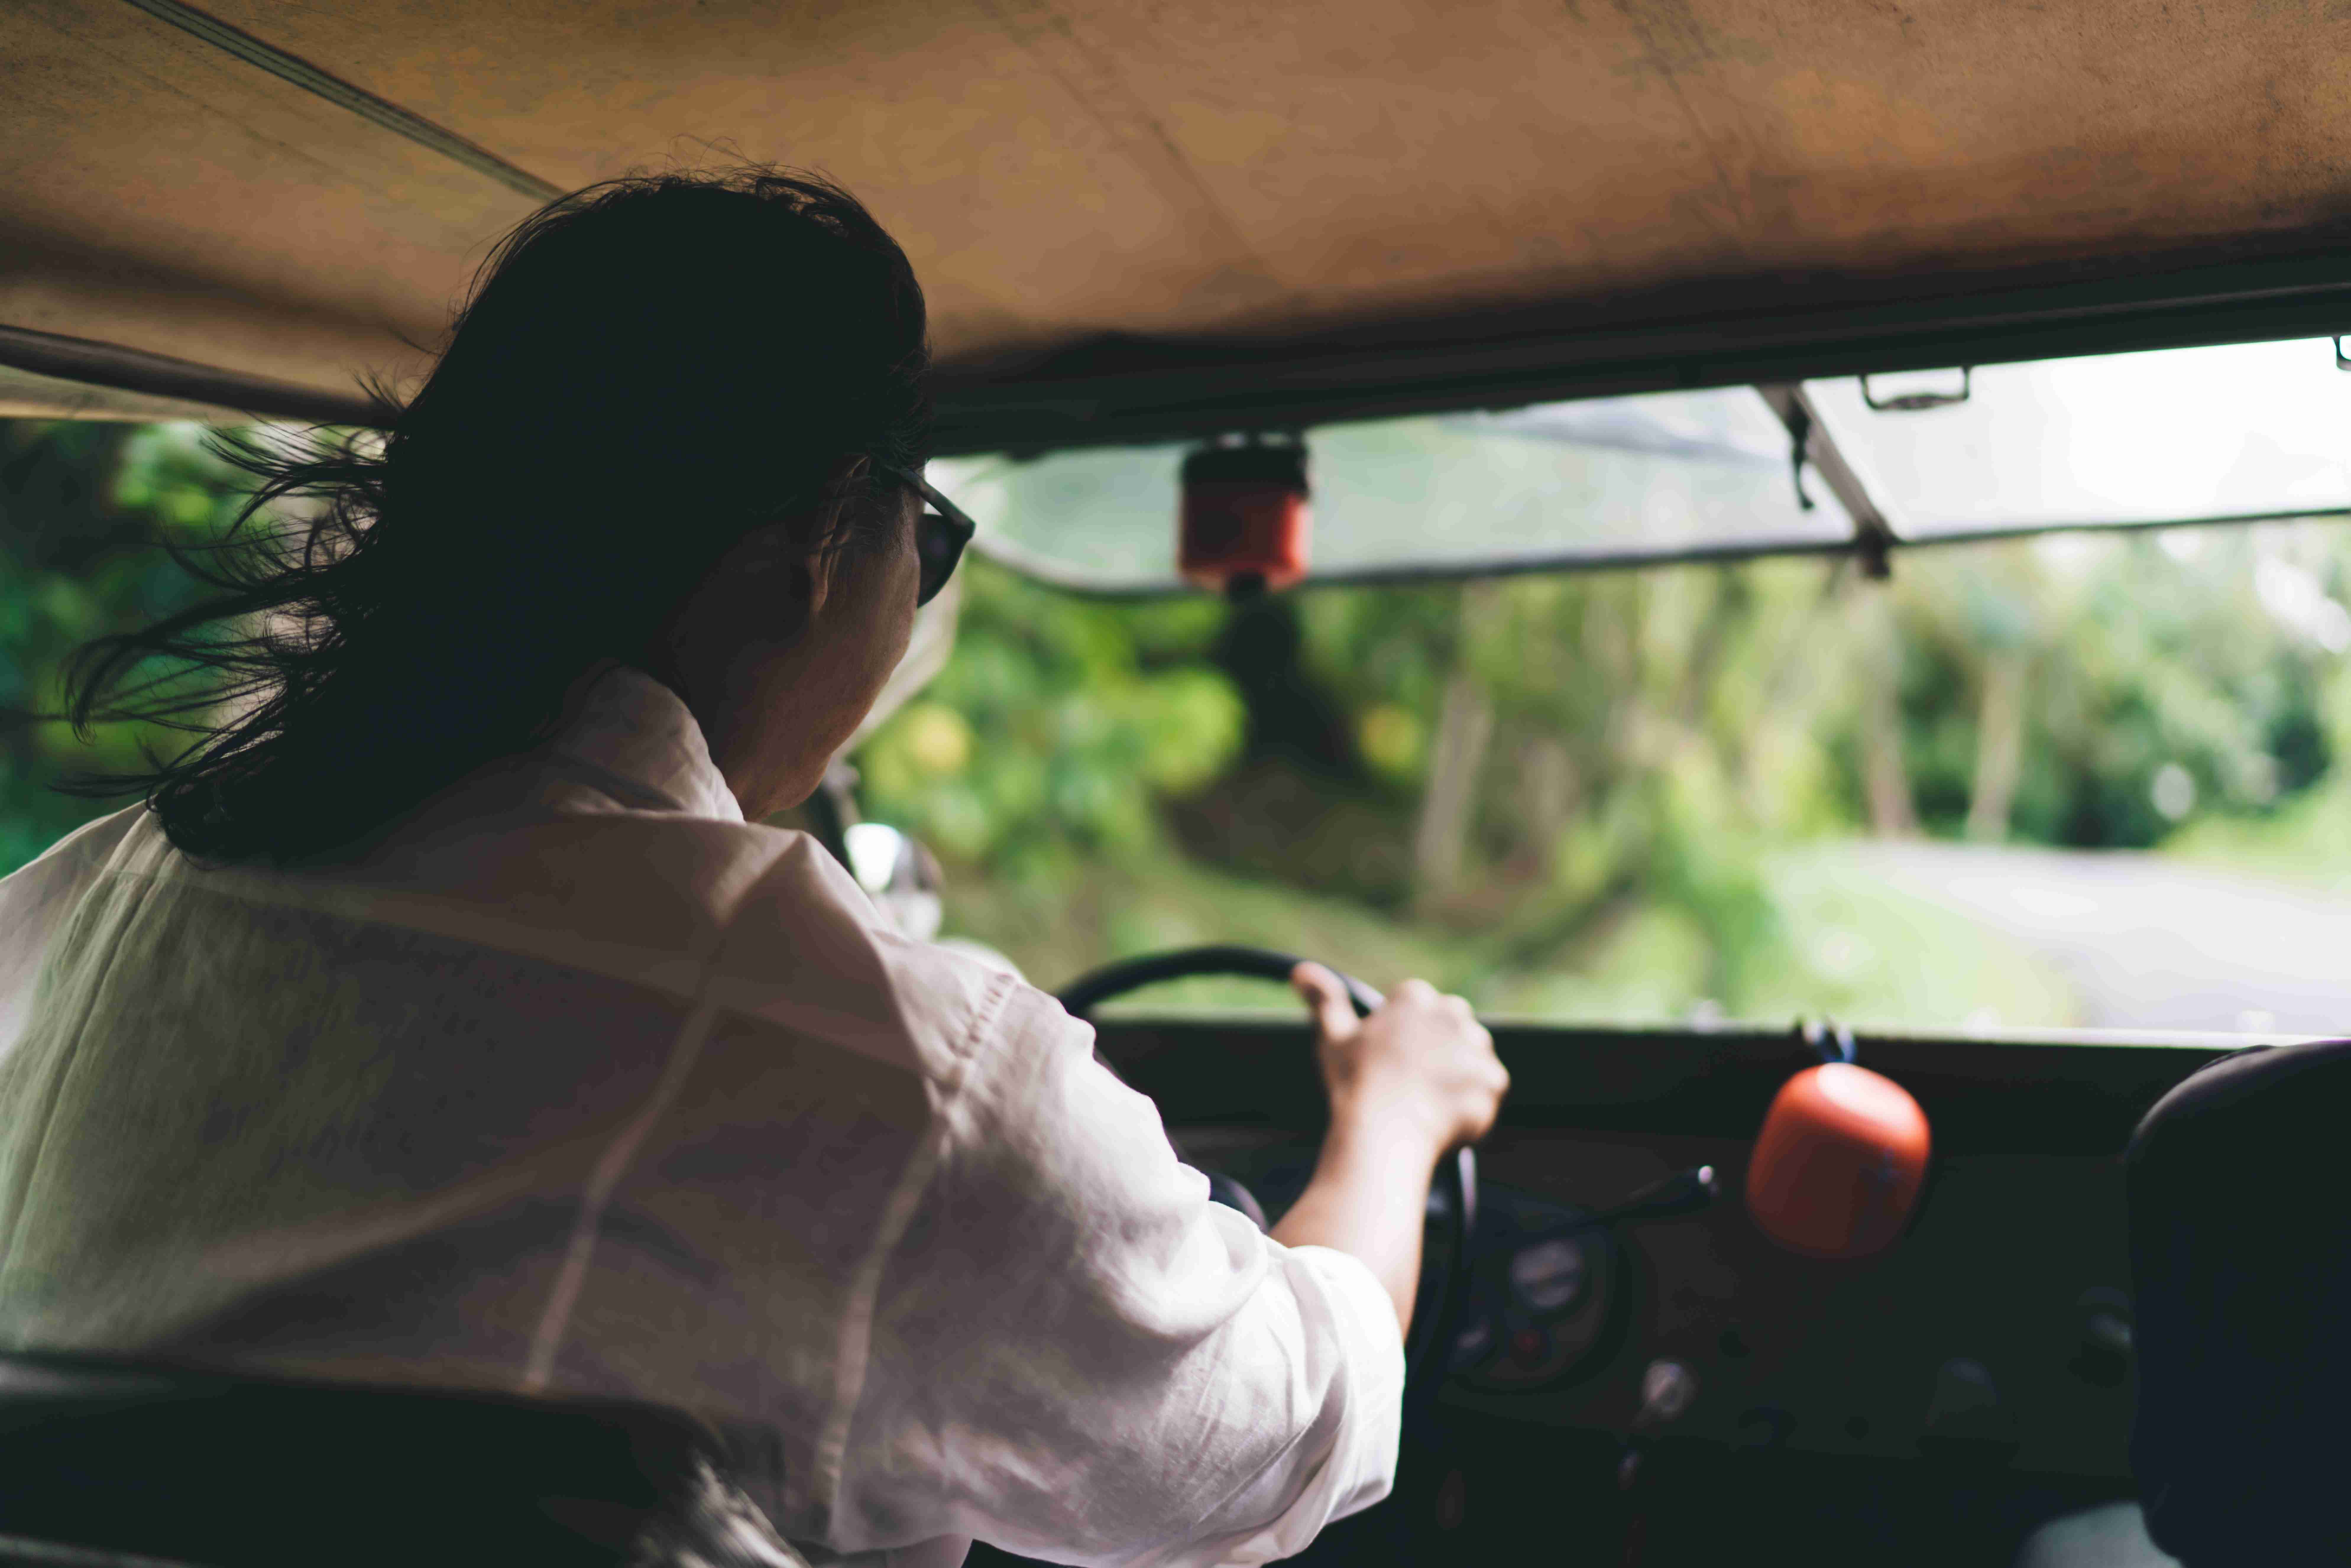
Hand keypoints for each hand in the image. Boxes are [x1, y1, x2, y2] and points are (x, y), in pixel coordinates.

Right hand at [1290, 964, 1508, 1163]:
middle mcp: (1452, 1012)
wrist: (1385, 1131)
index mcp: (1414, 997)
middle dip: (1439, 1052)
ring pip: (1471, 1060)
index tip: (1393, 1064)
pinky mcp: (1493, 1080)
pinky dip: (1471, 1105)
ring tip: (1426, 1104)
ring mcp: (1476, 1046)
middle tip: (1412, 1084)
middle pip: (1453, 1029)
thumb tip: (1301, 971)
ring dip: (1456, 1077)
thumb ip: (1324, 1000)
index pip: (1421, 1010)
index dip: (1407, 1041)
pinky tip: (1444, 1118)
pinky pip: (1487, 1090)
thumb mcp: (1333, 1037)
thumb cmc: (1355, 1084)